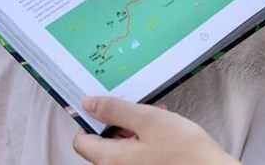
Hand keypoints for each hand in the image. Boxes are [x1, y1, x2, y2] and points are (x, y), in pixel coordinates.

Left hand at [73, 96, 238, 164]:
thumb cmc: (183, 150)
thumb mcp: (147, 119)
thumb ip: (115, 110)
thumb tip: (88, 104)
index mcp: (111, 159)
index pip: (81, 140)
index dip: (89, 120)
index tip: (104, 105)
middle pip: (101, 143)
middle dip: (117, 122)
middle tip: (138, 109)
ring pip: (120, 145)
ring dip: (133, 127)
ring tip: (155, 115)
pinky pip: (134, 153)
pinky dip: (142, 138)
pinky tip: (160, 126)